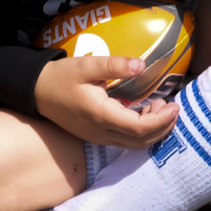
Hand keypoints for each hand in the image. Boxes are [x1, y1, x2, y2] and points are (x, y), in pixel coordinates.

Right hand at [35, 55, 180, 147]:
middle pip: (141, 141)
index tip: (174, 105)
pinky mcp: (96, 136)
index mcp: (101, 116)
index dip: (162, 120)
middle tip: (172, 107)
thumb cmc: (61, 77)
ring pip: (134, 144)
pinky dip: (141, 132)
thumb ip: (115, 65)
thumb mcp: (87, 65)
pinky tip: (144, 112)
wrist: (36, 90)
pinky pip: (125, 141)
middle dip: (163, 126)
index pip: (140, 128)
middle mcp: (101, 132)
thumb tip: (142, 65)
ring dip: (153, 130)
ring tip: (160, 107)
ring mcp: (98, 137)